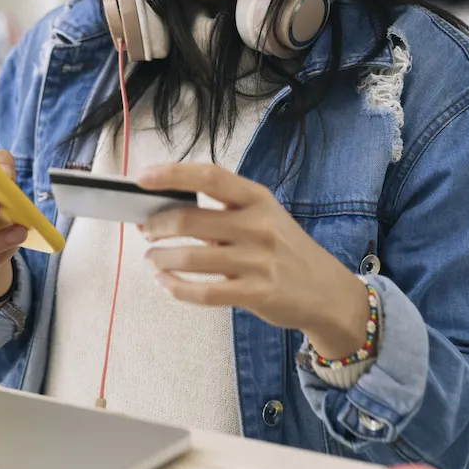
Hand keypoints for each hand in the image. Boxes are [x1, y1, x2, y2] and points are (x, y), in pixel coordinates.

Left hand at [138, 164, 371, 359]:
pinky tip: (165, 283)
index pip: (209, 176)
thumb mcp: (264, 219)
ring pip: (190, 258)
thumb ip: (221, 213)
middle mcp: (258, 226)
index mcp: (257, 199)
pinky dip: (174, 288)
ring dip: (160, 259)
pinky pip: (202, 292)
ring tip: (152, 259)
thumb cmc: (285, 251)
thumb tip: (163, 210)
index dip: (171, 174)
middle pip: (189, 219)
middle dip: (155, 225)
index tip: (141, 179)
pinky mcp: (256, 294)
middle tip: (145, 230)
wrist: (327, 293)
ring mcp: (258, 261)